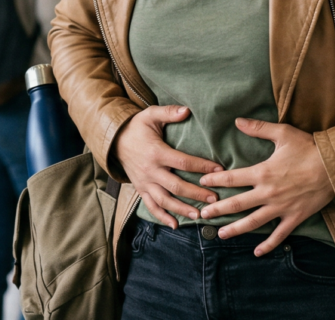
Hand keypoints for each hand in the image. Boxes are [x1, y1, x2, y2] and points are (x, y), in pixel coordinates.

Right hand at [114, 105, 222, 228]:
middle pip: (176, 186)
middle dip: (196, 193)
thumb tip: (187, 110)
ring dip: (181, 209)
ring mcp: (144, 182)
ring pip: (164, 200)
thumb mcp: (150, 115)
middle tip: (214, 199)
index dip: (202, 166)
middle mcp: (150, 170)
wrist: (114, 140)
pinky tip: (175, 225)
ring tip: (198, 216)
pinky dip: (162, 217)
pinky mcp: (140, 189)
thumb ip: (169, 112)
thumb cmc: (136, 127)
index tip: (219, 170)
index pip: (183, 161)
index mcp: (156, 152)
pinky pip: (151, 206)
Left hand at [198, 119, 334, 255]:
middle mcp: (268, 193)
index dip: (214, 180)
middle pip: (236, 204)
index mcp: (262, 172)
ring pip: (253, 222)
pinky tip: (257, 252)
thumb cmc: (309, 148)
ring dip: (235, 229)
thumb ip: (258, 128)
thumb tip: (237, 121)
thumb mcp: (282, 133)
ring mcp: (281, 207)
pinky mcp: (294, 217)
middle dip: (218, 210)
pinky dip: (268, 244)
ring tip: (221, 234)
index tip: (202, 183)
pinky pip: (279, 234)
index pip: (231, 178)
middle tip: (203, 214)